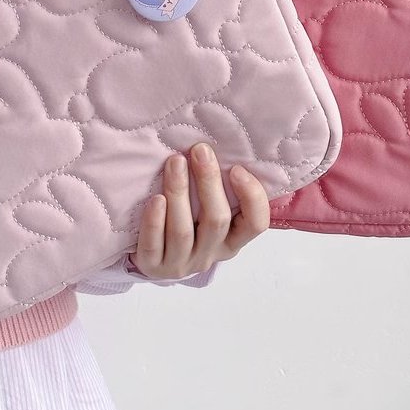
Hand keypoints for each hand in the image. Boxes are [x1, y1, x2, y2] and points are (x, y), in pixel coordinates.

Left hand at [128, 144, 269, 279]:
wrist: (153, 254)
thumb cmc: (188, 219)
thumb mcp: (210, 208)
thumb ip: (221, 187)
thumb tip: (221, 143)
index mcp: (231, 240)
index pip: (256, 224)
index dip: (251, 197)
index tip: (236, 168)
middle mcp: (210, 254)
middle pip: (216, 221)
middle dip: (208, 182)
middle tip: (200, 150)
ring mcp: (182, 263)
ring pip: (183, 232)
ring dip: (179, 192)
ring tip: (175, 162)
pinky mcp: (153, 266)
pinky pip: (153, 246)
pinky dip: (155, 221)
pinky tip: (155, 199)